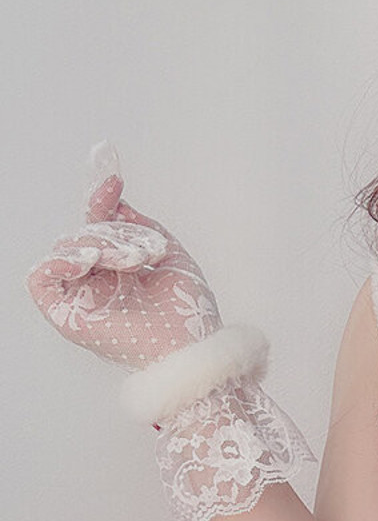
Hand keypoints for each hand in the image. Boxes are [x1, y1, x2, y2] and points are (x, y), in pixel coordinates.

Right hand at [26, 142, 222, 371]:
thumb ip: (143, 227)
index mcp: (119, 273)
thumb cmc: (188, 314)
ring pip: (67, 249)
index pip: (101, 229)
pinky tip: (88, 259)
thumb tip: (116, 201)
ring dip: (101, 245)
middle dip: (113, 232)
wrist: (193, 348)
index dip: (101, 200)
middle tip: (141, 251)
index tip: (111, 173)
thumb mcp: (171, 256)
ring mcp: (81, 299)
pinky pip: (41, 278)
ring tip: (132, 262)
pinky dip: (59, 260)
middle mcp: (97, 285)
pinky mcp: (66, 316)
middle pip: (85, 235)